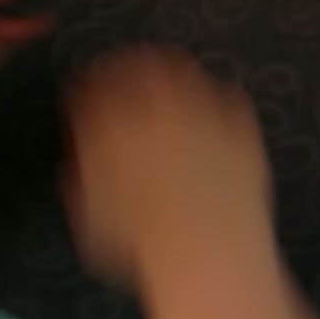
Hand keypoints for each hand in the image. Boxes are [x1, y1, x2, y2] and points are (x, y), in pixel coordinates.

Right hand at [64, 47, 274, 284]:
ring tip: (168, 87)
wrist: (206, 253)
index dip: (87, 87)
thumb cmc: (138, 244)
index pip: (90, 85)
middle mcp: (153, 105)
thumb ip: (80, 176)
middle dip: (127, 68)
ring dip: (171, 73)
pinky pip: (227, 97)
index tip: (86, 94)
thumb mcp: (88, 214)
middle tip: (125, 73)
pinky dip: (216, 99)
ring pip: (183, 71)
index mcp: (107, 122)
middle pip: (136, 65)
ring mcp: (201, 109)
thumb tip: (79, 161)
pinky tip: (211, 112)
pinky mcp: (240, 124)